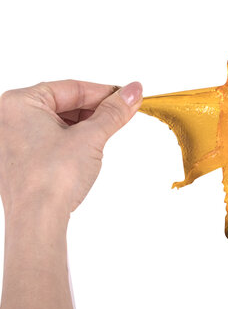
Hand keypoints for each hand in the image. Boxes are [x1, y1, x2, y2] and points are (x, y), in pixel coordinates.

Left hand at [0, 80, 142, 221]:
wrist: (37, 220)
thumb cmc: (51, 178)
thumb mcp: (91, 137)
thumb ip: (113, 112)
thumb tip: (133, 92)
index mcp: (19, 103)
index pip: (72, 88)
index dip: (104, 92)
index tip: (127, 96)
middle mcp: (9, 118)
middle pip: (64, 103)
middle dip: (96, 109)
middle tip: (122, 113)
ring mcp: (13, 139)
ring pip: (59, 121)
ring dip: (86, 124)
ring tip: (108, 131)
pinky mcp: (21, 158)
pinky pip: (51, 137)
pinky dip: (73, 138)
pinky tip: (89, 146)